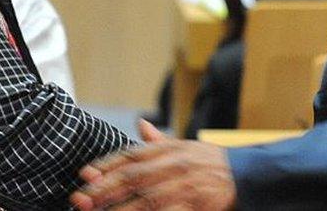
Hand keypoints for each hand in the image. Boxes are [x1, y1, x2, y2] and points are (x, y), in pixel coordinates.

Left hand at [71, 119, 236, 209]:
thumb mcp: (186, 146)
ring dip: (118, 208)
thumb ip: (159, 141)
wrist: (246, 174)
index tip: (84, 174)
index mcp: (168, 149)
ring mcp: (183, 186)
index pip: (130, 156)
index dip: (106, 165)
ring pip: (144, 199)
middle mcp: (172, 165)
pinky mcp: (194, 204)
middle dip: (103, 189)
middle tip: (80, 199)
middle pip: (131, 178)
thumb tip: (140, 125)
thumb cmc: (211, 162)